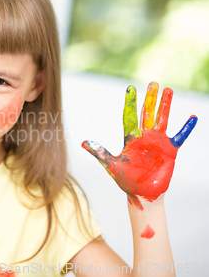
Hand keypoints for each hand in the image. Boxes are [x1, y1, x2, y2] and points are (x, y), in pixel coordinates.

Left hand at [82, 81, 196, 209]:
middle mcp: (144, 137)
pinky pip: (180, 136)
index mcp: (130, 138)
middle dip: (150, 99)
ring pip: (162, 119)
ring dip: (166, 105)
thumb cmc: (125, 180)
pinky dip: (187, 128)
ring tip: (168, 90)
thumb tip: (82, 142)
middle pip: (147, 113)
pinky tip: (193, 117)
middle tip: (153, 83)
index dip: (130, 103)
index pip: (130, 116)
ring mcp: (158, 142)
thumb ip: (99, 153)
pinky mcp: (170, 150)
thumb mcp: (111, 165)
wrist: (142, 194)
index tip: (130, 89)